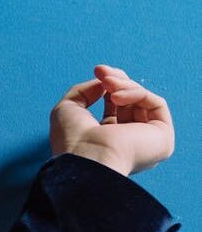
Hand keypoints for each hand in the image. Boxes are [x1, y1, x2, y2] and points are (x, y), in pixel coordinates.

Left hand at [49, 65, 174, 176]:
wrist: (85, 160)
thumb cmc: (71, 140)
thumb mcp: (68, 108)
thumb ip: (85, 91)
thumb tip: (105, 81)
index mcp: (108, 140)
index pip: (117, 106)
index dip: (109, 85)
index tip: (98, 71)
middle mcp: (130, 142)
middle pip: (132, 101)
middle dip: (117, 81)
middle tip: (101, 72)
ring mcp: (147, 141)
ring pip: (143, 100)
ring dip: (123, 85)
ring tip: (107, 83)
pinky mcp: (162, 138)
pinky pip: (155, 104)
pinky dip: (136, 93)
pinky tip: (116, 96)